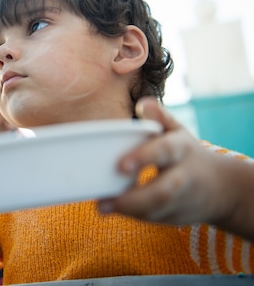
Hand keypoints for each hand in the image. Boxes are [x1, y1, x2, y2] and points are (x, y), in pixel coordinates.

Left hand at [97, 97, 236, 225]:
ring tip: (102, 207)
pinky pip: (153, 218)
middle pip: (162, 191)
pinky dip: (133, 215)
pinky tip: (113, 209)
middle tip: (103, 201)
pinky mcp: (175, 216)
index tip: (121, 166)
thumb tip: (144, 104)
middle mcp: (183, 176)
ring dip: (128, 210)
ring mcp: (181, 200)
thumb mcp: (178, 132)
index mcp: (182, 149)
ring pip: (156, 210)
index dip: (144, 157)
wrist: (221, 188)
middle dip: (134, 198)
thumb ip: (160, 118)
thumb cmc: (186, 153)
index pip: (164, 152)